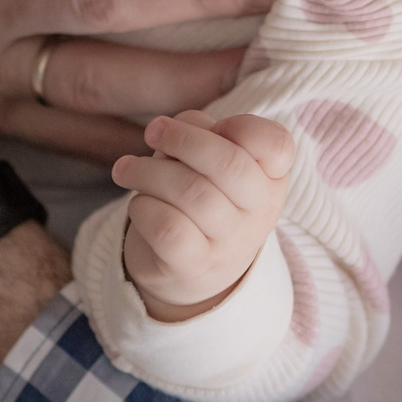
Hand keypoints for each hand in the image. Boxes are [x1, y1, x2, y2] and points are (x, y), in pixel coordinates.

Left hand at [116, 109, 293, 319]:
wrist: (192, 276)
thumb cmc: (202, 197)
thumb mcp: (212, 162)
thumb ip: (203, 133)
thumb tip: (175, 129)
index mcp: (270, 178)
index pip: (275, 144)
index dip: (243, 126)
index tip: (215, 125)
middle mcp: (259, 212)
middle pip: (228, 164)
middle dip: (182, 139)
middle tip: (153, 131)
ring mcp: (229, 244)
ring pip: (190, 192)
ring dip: (147, 171)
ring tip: (125, 169)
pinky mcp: (194, 267)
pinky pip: (167, 227)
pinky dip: (144, 206)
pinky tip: (138, 203)